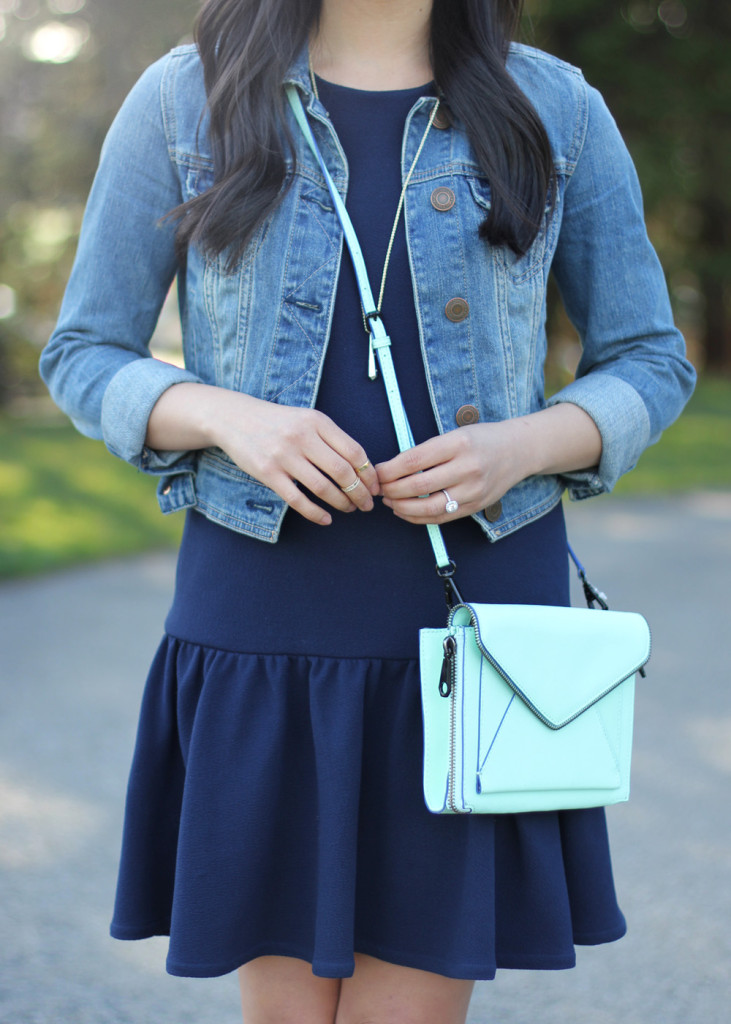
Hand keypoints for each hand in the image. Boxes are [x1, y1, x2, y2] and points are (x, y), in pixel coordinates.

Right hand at [211, 391, 379, 524]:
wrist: (235, 419)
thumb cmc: (278, 423)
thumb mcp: (307, 419)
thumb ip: (331, 439)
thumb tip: (362, 468)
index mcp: (317, 421)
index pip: (354, 452)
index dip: (369, 474)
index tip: (375, 488)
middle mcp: (302, 437)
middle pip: (343, 472)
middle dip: (360, 493)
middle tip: (366, 505)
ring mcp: (284, 456)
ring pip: (323, 488)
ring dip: (342, 503)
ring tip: (349, 509)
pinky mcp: (268, 473)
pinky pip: (297, 500)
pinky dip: (316, 513)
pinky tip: (326, 519)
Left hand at [376, 421, 531, 524]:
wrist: (518, 451)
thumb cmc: (481, 439)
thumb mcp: (455, 434)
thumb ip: (427, 451)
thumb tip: (391, 469)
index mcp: (458, 444)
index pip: (413, 461)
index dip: (389, 470)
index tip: (378, 471)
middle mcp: (467, 468)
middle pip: (418, 486)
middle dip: (391, 489)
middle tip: (379, 488)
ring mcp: (473, 490)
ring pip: (428, 508)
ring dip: (401, 507)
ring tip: (389, 501)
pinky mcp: (475, 507)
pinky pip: (440, 518)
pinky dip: (418, 518)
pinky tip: (405, 511)